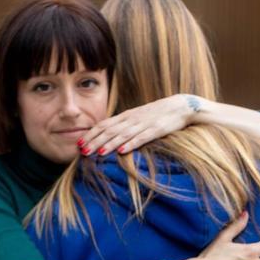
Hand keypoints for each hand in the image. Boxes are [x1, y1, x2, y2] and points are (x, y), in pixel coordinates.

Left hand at [78, 94, 199, 155]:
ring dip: (109, 144)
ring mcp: (144, 124)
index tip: (79, 144)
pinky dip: (131, 144)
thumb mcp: (138, 118)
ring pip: (122, 135)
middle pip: (109, 130)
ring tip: (97, 153)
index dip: (91, 134)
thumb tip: (109, 137)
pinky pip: (141, 138)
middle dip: (95, 141)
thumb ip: (124, 126)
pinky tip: (122, 151)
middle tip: (82, 151)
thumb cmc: (158, 114)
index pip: (104, 124)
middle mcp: (132, 119)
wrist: (180, 106)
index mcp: (126, 116)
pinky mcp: (156, 129)